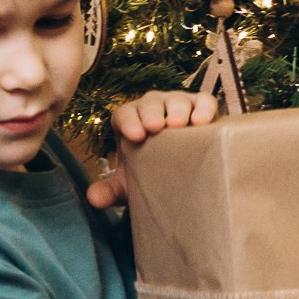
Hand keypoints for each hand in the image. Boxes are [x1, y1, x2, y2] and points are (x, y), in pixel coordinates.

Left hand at [86, 89, 219, 207]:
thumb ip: (110, 190)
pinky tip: (203, 120)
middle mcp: (153, 109)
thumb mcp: (130, 183)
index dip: (128, 122)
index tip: (135, 136)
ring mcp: (178, 105)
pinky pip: (203, 102)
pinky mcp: (202, 108)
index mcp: (131, 121)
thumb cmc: (151, 172)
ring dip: (177, 109)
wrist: (181, 172)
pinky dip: (204, 107)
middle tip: (156, 127)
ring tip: (179, 124)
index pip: (125, 115)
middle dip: (151, 113)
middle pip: (150, 103)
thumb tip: (94, 198)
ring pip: (177, 100)